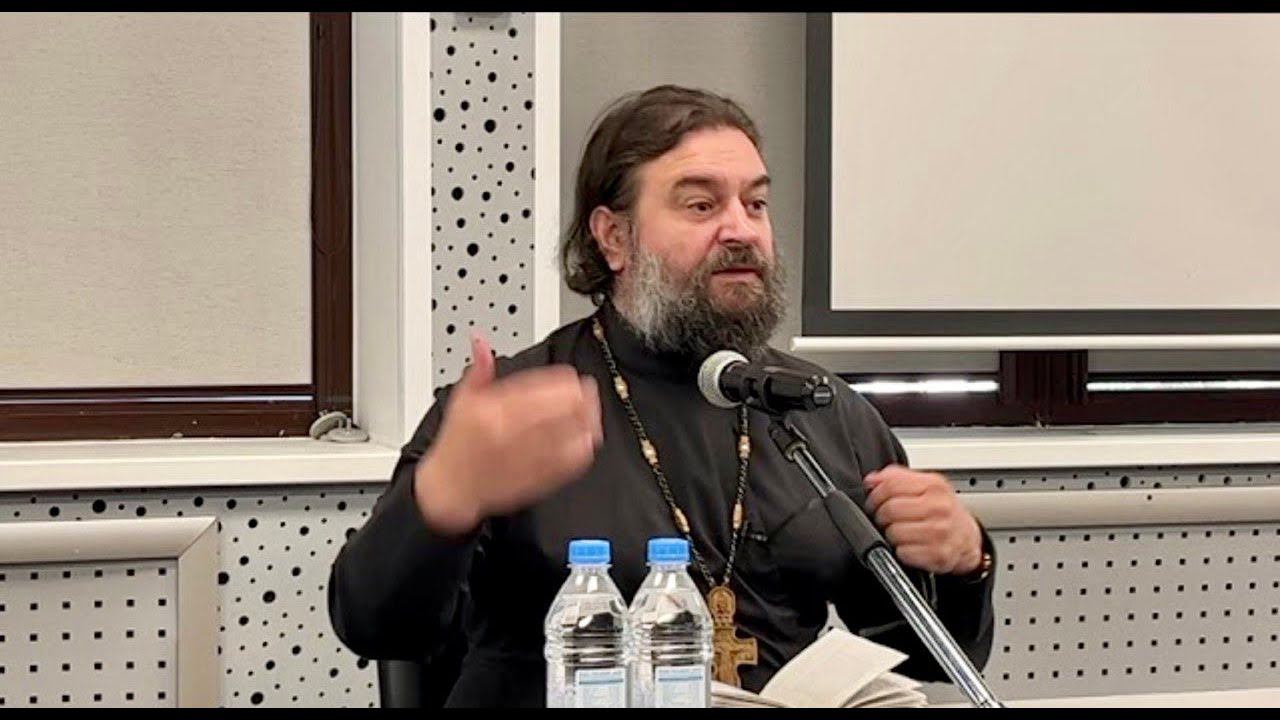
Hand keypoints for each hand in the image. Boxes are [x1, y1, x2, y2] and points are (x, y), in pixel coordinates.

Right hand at [413, 332, 603, 534]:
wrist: (451, 488)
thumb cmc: (457, 445)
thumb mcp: (462, 400)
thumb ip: (480, 369)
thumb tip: (481, 342)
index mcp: (497, 409)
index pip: (546, 387)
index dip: (566, 379)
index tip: (571, 378)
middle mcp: (516, 431)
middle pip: (567, 407)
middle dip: (582, 396)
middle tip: (586, 391)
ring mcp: (530, 455)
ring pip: (575, 433)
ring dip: (588, 419)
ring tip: (590, 412)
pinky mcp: (538, 476)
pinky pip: (572, 462)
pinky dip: (584, 448)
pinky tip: (585, 440)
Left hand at [863, 464, 981, 575]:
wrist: (966, 538)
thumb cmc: (942, 511)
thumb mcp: (926, 486)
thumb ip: (896, 478)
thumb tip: (871, 480)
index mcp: (934, 486)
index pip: (891, 484)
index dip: (875, 494)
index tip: (874, 500)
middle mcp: (939, 508)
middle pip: (889, 509)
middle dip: (881, 515)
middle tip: (885, 518)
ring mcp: (939, 532)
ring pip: (893, 532)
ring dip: (890, 534)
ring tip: (899, 531)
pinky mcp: (938, 555)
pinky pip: (902, 553)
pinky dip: (900, 551)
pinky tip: (909, 545)